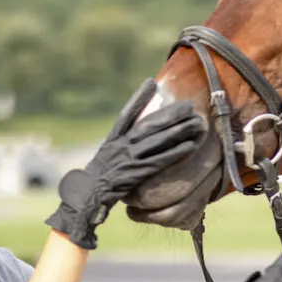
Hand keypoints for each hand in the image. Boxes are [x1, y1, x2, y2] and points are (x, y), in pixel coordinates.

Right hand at [46, 79, 204, 249]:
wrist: (85, 198)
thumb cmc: (96, 182)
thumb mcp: (105, 160)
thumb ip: (119, 149)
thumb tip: (135, 141)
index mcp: (112, 140)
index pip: (126, 114)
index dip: (139, 98)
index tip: (150, 83)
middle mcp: (120, 146)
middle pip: (149, 124)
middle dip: (170, 113)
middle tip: (188, 105)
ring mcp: (127, 158)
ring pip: (157, 140)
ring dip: (178, 131)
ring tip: (196, 123)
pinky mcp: (135, 173)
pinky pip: (159, 160)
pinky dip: (175, 153)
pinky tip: (190, 146)